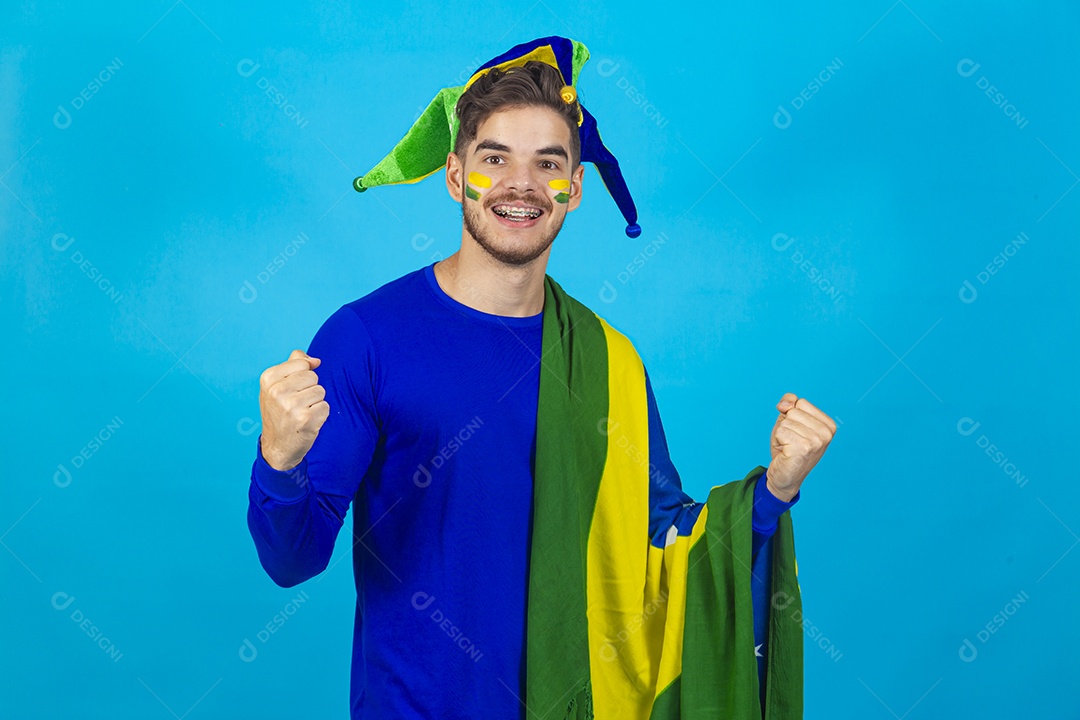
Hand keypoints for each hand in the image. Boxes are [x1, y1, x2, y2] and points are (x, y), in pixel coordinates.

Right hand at [258, 349, 328, 470]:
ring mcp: (291, 405)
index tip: (291, 390)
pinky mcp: (306, 419)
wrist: (277, 447)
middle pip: (313, 376)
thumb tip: (316, 360)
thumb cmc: (279, 413)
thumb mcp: (276, 385)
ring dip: (315, 402)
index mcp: (268, 379)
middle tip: (296, 404)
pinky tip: (307, 422)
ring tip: (301, 413)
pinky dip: (320, 414)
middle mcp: (277, 391)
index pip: (302, 363)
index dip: (302, 376)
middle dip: (309, 389)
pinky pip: (325, 406)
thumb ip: (294, 364)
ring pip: (320, 391)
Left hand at [766, 393, 835, 501]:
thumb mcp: (788, 421)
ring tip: (788, 447)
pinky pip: (780, 431)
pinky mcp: (803, 448)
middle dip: (785, 425)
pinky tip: (785, 452)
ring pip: (785, 421)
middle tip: (790, 442)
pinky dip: (777, 441)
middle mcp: (826, 433)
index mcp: (828, 425)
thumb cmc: (787, 448)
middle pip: (793, 411)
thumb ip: (789, 404)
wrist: (785, 477)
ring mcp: (816, 441)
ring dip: (780, 434)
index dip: (790, 416)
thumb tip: (784, 404)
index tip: (796, 433)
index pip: (800, 402)